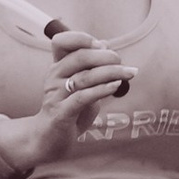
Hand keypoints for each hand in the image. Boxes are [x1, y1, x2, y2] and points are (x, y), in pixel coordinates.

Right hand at [5, 21, 131, 170]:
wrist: (48, 139)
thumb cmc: (68, 110)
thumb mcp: (79, 86)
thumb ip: (89, 66)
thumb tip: (104, 43)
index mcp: (57, 67)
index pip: (61, 42)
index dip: (81, 38)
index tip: (102, 45)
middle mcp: (53, 77)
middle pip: (79, 57)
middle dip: (105, 56)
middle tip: (121, 61)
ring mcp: (56, 95)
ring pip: (85, 77)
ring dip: (111, 72)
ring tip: (129, 72)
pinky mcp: (61, 113)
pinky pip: (82, 97)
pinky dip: (101, 90)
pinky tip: (116, 86)